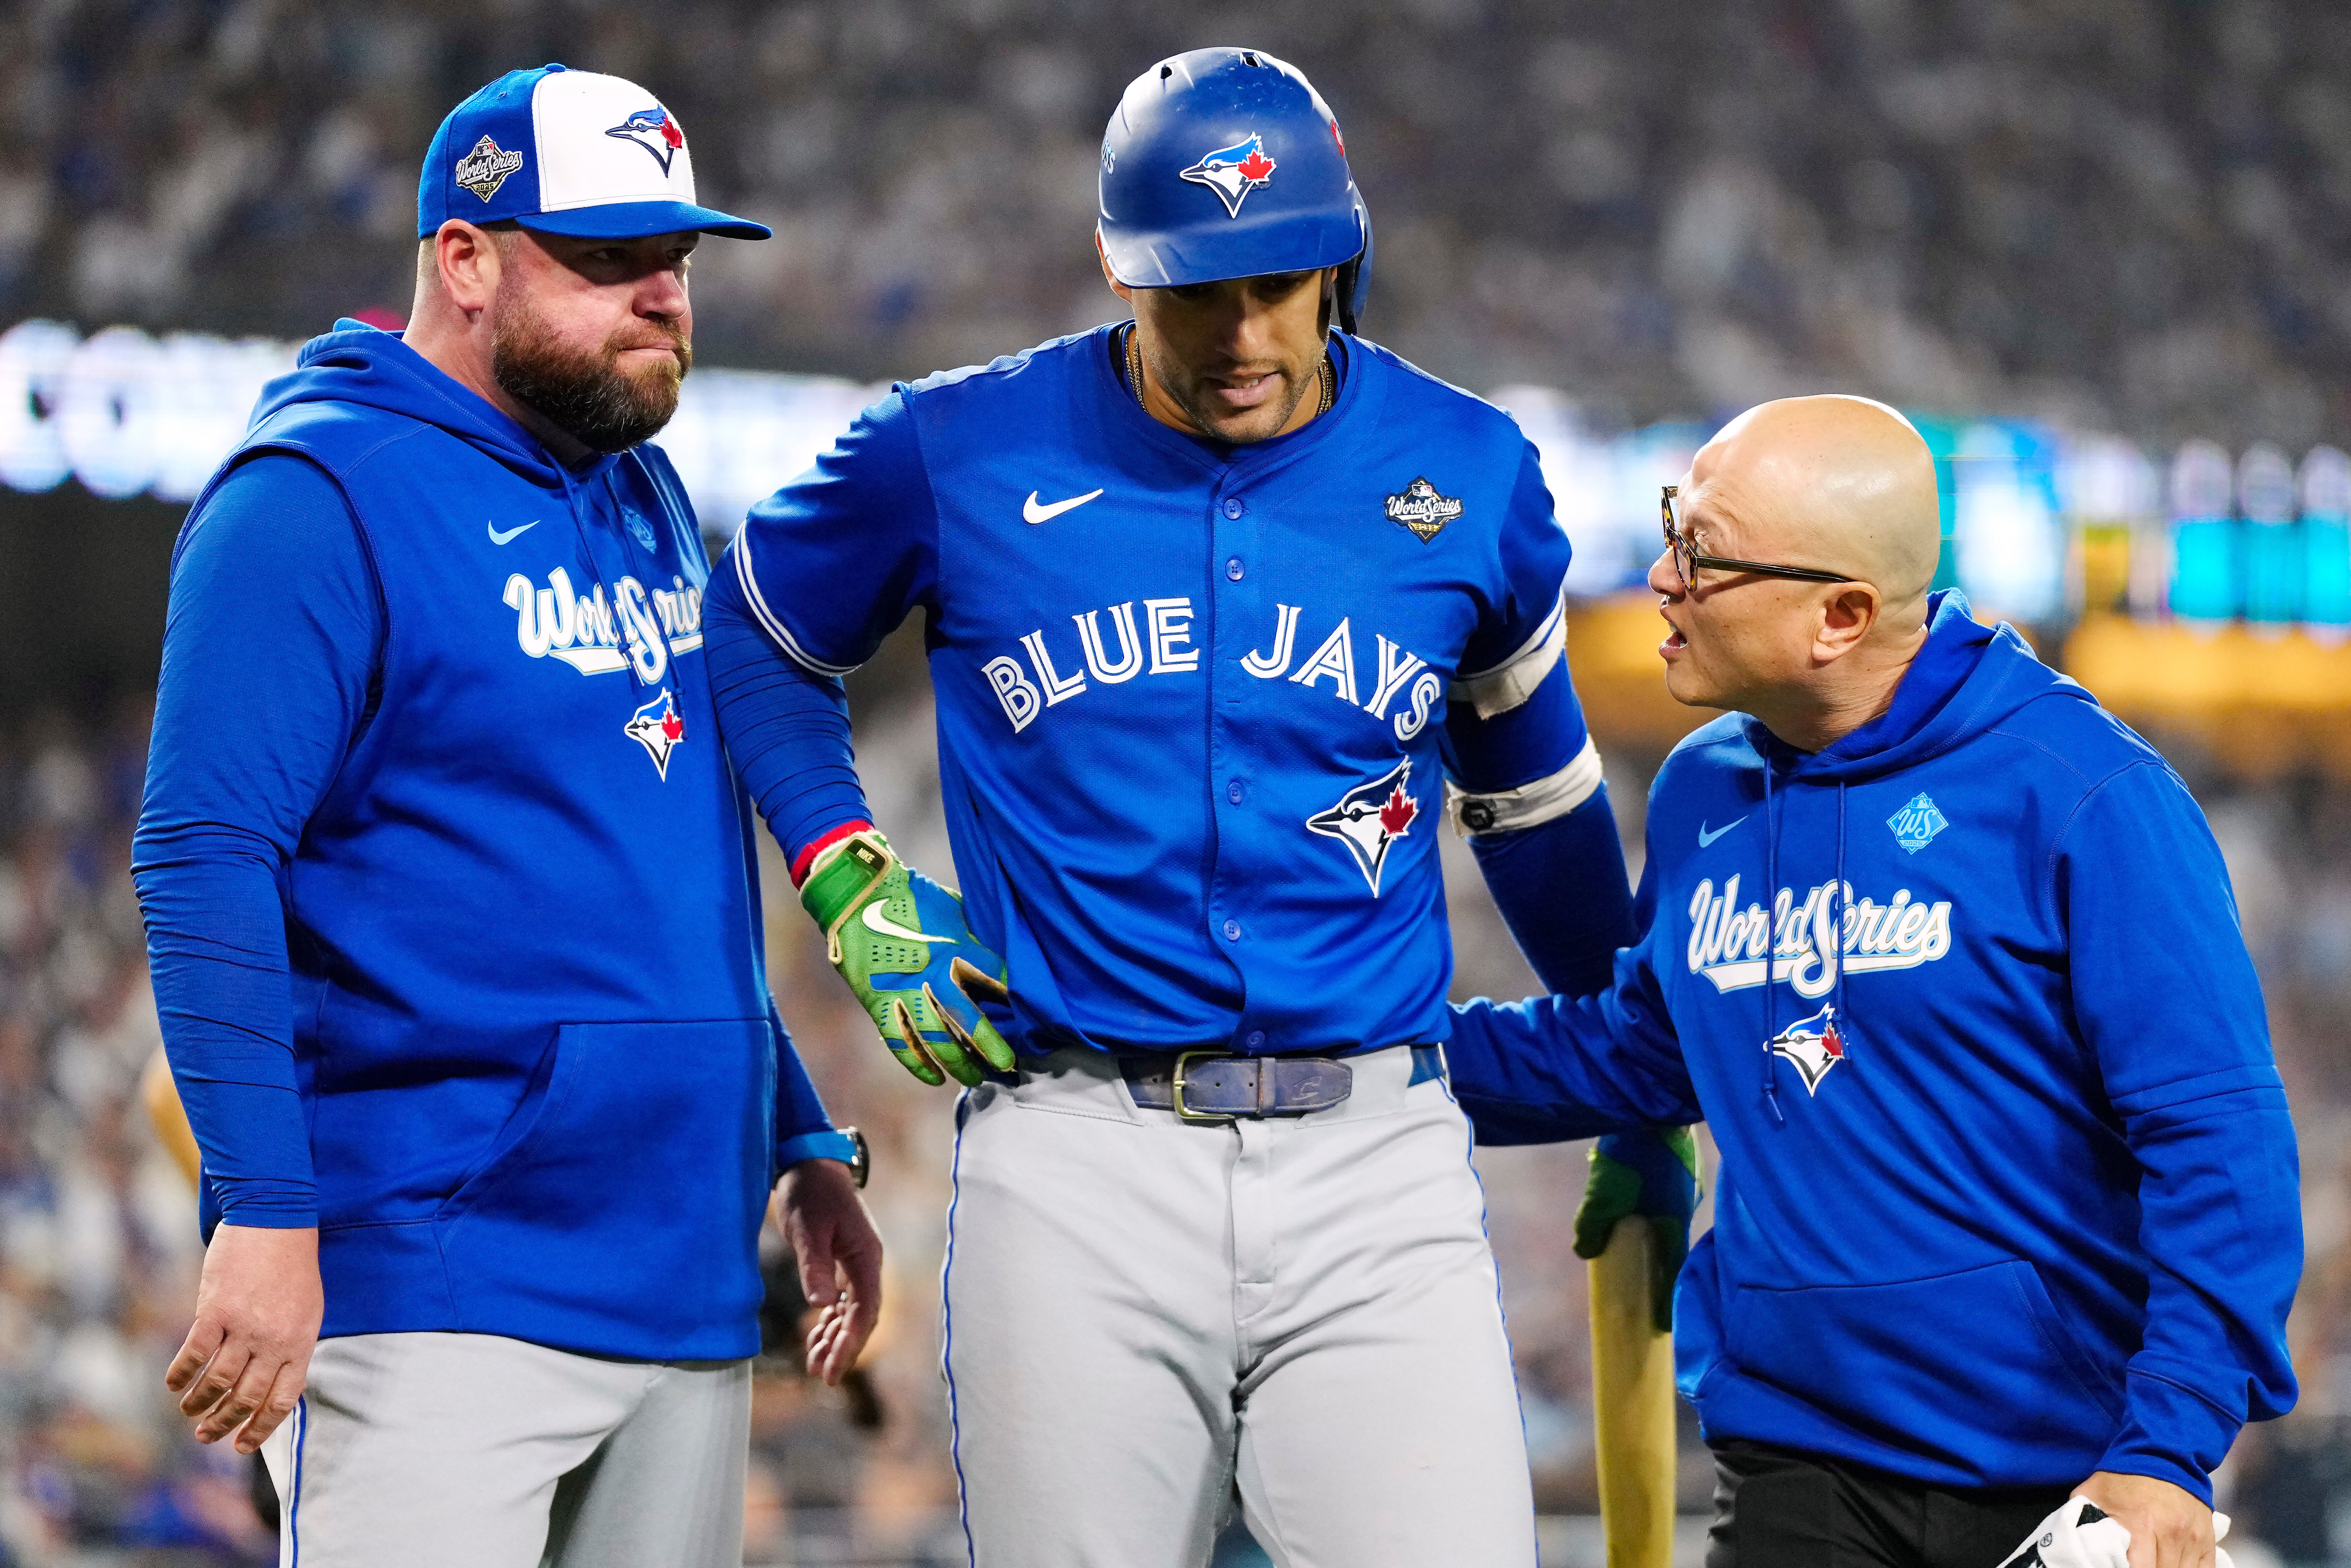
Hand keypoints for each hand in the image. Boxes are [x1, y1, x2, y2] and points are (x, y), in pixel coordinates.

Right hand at [164, 1224, 322, 1453]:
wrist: (277, 1220)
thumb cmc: (293, 1266)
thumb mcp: (307, 1310)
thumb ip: (291, 1346)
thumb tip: (271, 1382)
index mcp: (301, 1342)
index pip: (281, 1400)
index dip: (260, 1429)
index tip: (241, 1446)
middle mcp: (274, 1340)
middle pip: (246, 1398)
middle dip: (224, 1424)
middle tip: (206, 1435)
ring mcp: (244, 1326)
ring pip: (218, 1382)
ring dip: (199, 1403)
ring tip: (188, 1411)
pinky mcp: (216, 1311)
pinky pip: (194, 1354)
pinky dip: (180, 1374)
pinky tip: (174, 1383)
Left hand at [773, 1159, 882, 1385]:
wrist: (808, 1162)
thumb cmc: (809, 1192)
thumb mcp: (807, 1229)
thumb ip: (816, 1266)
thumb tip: (824, 1305)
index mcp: (866, 1256)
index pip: (865, 1308)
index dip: (851, 1341)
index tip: (833, 1367)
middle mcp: (866, 1263)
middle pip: (861, 1316)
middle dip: (844, 1348)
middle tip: (823, 1378)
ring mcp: (855, 1263)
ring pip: (851, 1311)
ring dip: (835, 1338)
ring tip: (815, 1366)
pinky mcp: (841, 1261)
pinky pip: (841, 1300)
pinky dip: (829, 1321)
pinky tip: (815, 1337)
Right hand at [800, 830, 1015, 1086]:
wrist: (857, 893)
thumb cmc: (913, 897)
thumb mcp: (955, 910)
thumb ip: (977, 936)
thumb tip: (1008, 952)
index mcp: (956, 947)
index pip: (997, 978)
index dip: (1017, 1000)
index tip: (1039, 1018)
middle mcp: (933, 973)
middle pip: (967, 1017)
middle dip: (989, 1045)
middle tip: (1009, 1066)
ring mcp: (904, 990)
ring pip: (935, 1038)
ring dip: (956, 1062)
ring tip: (975, 1079)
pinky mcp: (878, 1001)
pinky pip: (899, 1041)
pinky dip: (916, 1063)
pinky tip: (934, 1079)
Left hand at [1573, 1126, 1700, 1332]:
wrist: (1647, 1105)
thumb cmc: (1631, 1153)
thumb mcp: (1603, 1193)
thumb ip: (1592, 1225)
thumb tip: (1584, 1251)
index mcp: (1672, 1221)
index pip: (1673, 1271)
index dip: (1667, 1300)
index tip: (1662, 1327)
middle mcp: (1682, 1206)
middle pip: (1673, 1247)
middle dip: (1663, 1271)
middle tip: (1651, 1293)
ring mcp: (1682, 1185)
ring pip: (1669, 1221)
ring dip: (1657, 1238)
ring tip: (1641, 1251)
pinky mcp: (1676, 1166)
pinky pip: (1666, 1198)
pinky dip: (1655, 1210)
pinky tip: (1640, 1207)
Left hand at [2071, 1472, 2219, 1567]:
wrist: (2163, 1454)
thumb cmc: (2123, 1477)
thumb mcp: (2092, 1494)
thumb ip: (2083, 1520)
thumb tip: (2075, 1544)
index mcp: (2141, 1526)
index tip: (2117, 1565)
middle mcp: (2171, 1534)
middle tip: (2135, 1562)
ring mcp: (2192, 1538)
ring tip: (2150, 1561)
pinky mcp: (2207, 1539)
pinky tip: (2172, 1564)